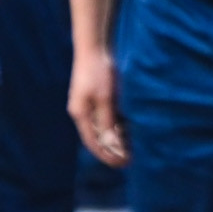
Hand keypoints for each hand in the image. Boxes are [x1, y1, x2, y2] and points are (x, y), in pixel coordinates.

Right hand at [68, 48, 128, 166]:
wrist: (94, 47)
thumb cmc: (99, 72)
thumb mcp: (106, 99)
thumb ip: (108, 122)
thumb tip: (112, 144)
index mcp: (80, 114)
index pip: (93, 142)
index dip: (107, 155)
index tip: (122, 164)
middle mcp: (82, 112)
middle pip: (97, 137)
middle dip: (112, 149)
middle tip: (130, 159)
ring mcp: (88, 104)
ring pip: (102, 127)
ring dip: (115, 138)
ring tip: (132, 146)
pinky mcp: (96, 96)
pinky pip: (106, 117)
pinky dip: (116, 125)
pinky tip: (128, 128)